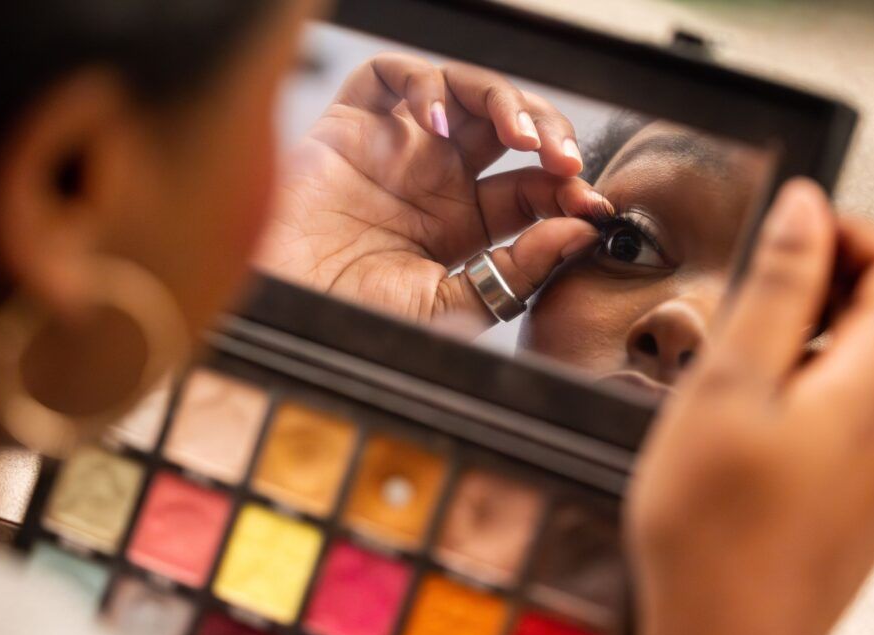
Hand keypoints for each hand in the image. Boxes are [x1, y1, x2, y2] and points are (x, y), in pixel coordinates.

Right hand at [257, 53, 608, 330]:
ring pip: (465, 93)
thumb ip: (513, 272)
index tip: (591, 206)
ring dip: (505, 101)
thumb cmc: (352, 318)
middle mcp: (433, 179)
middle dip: (550, 135)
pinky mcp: (351, 125)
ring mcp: (395, 148)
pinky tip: (436, 124)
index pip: (531, 188)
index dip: (567, 190)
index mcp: (461, 225)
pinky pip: (392, 77)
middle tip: (566, 161)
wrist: (282, 313)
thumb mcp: (448, 307)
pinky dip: (423, 85)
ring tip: (520, 135)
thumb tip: (576, 232)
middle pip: (510, 130)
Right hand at [627, 178, 873, 634]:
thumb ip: (775, 291)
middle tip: (761, 294)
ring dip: (825, 328)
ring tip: (753, 353)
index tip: (788, 235)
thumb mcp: (725, 388)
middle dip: (834, 277)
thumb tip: (804, 214)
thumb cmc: (714, 529)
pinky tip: (766, 406)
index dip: (846, 232)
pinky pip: (870, 401)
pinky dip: (824, 377)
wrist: (727, 633)